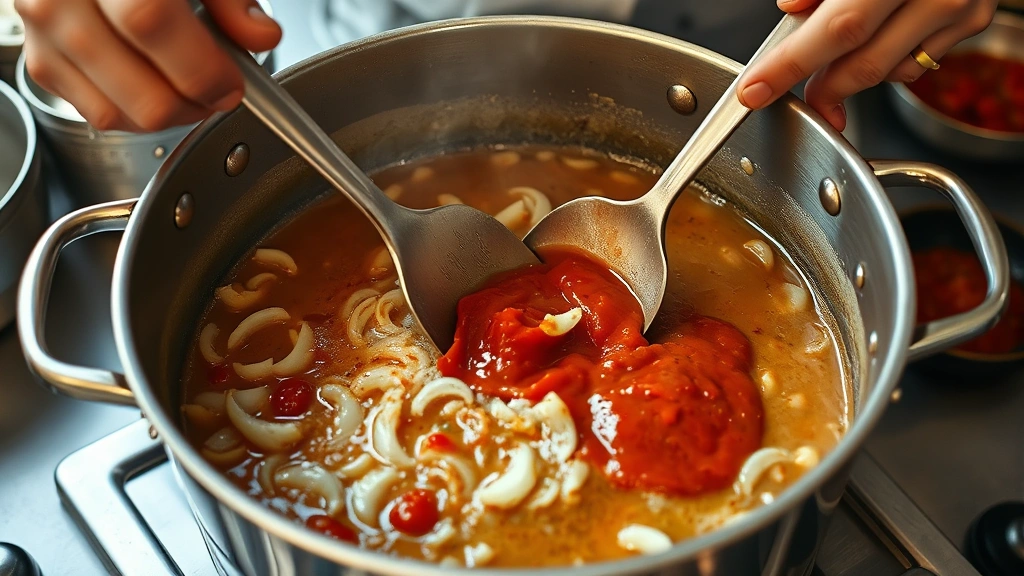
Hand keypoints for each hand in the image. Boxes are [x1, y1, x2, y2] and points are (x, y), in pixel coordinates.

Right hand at [15, 0, 281, 131]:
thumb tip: (261, 35)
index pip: (151, 23)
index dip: (202, 68)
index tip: (233, 81)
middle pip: (141, 91)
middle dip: (196, 105)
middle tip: (220, 90)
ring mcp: (44, 32)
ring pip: (120, 113)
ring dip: (171, 115)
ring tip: (191, 89)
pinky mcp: (39, 61)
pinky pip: (98, 114)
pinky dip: (137, 114)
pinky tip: (157, 87)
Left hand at [736, 0, 998, 130]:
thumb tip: (791, 7)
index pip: (837, 28)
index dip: (790, 64)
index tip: (755, 90)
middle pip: (863, 62)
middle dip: (819, 86)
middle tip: (788, 92)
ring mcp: (959, 9)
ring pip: (890, 71)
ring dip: (850, 76)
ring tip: (829, 61)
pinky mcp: (973, 23)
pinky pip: (916, 64)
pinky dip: (884, 63)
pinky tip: (872, 44)